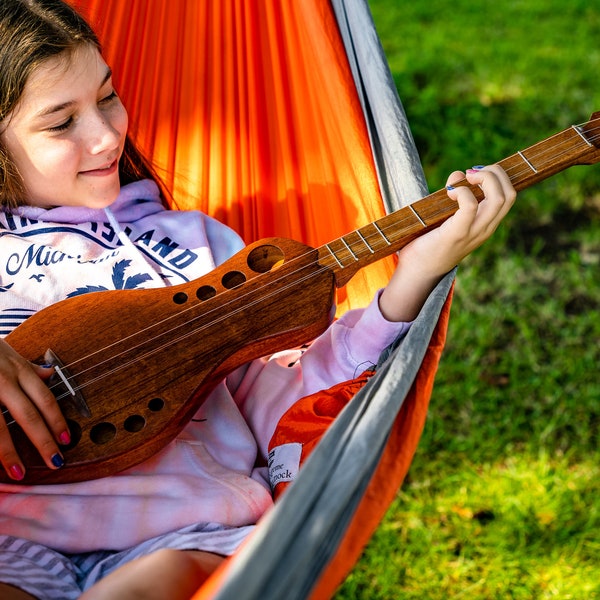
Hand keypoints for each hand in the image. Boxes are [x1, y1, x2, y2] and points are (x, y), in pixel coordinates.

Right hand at [0, 339, 69, 480]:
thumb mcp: (8, 352)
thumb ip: (27, 367)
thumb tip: (50, 374)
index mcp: (18, 370)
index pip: (45, 398)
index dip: (57, 420)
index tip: (67, 440)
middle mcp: (3, 380)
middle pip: (27, 414)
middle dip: (43, 441)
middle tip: (55, 463)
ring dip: (8, 452)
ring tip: (19, 472)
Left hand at [379, 164, 515, 321]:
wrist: (417, 273)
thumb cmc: (430, 243)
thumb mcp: (449, 219)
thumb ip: (456, 198)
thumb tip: (458, 174)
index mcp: (487, 225)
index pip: (510, 196)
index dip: (498, 177)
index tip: (474, 173)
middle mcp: (485, 229)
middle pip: (510, 194)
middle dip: (495, 173)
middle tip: (470, 173)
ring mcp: (473, 233)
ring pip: (498, 199)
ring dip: (484, 178)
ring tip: (464, 178)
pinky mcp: (456, 234)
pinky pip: (469, 207)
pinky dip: (461, 192)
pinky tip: (449, 193)